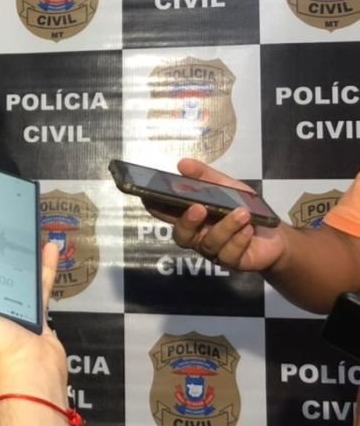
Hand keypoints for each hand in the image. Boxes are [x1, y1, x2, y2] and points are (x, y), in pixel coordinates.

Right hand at [142, 158, 286, 271]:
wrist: (276, 235)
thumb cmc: (246, 208)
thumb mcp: (228, 187)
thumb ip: (205, 177)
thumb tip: (182, 163)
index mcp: (192, 217)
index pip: (168, 213)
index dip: (156, 207)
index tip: (149, 198)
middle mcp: (198, 236)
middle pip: (182, 235)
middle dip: (187, 222)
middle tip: (199, 208)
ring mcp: (213, 251)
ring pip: (209, 244)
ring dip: (225, 227)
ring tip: (242, 214)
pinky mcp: (231, 262)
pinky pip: (229, 254)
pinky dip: (239, 239)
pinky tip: (249, 230)